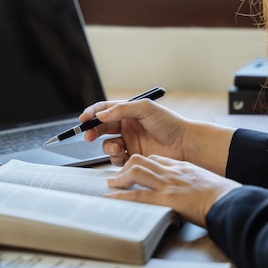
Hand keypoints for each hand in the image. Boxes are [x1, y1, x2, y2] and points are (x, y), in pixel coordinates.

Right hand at [80, 98, 234, 174]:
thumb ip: (121, 110)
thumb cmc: (169, 124)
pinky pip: (116, 159)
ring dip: (107, 147)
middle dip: (93, 131)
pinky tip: (124, 156)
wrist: (184, 145)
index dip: (92, 114)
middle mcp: (127, 126)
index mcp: (129, 112)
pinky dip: (116, 158)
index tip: (83, 119)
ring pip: (107, 145)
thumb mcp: (145, 109)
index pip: (105, 110)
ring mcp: (129, 142)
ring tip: (117, 149)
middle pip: (101, 128)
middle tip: (88, 136)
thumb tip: (100, 115)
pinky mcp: (132, 157)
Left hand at [104, 154, 240, 227]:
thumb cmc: (223, 196)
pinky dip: (121, 196)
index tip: (133, 169)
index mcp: (182, 168)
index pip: (156, 159)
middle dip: (125, 166)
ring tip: (110, 185)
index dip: (142, 162)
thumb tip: (189, 193)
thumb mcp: (206, 182)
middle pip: (142, 160)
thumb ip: (193, 183)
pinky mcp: (166, 199)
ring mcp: (168, 184)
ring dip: (119, 178)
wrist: (230, 203)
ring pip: (136, 171)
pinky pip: (138, 195)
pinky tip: (111, 198)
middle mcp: (172, 172)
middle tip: (116, 177)